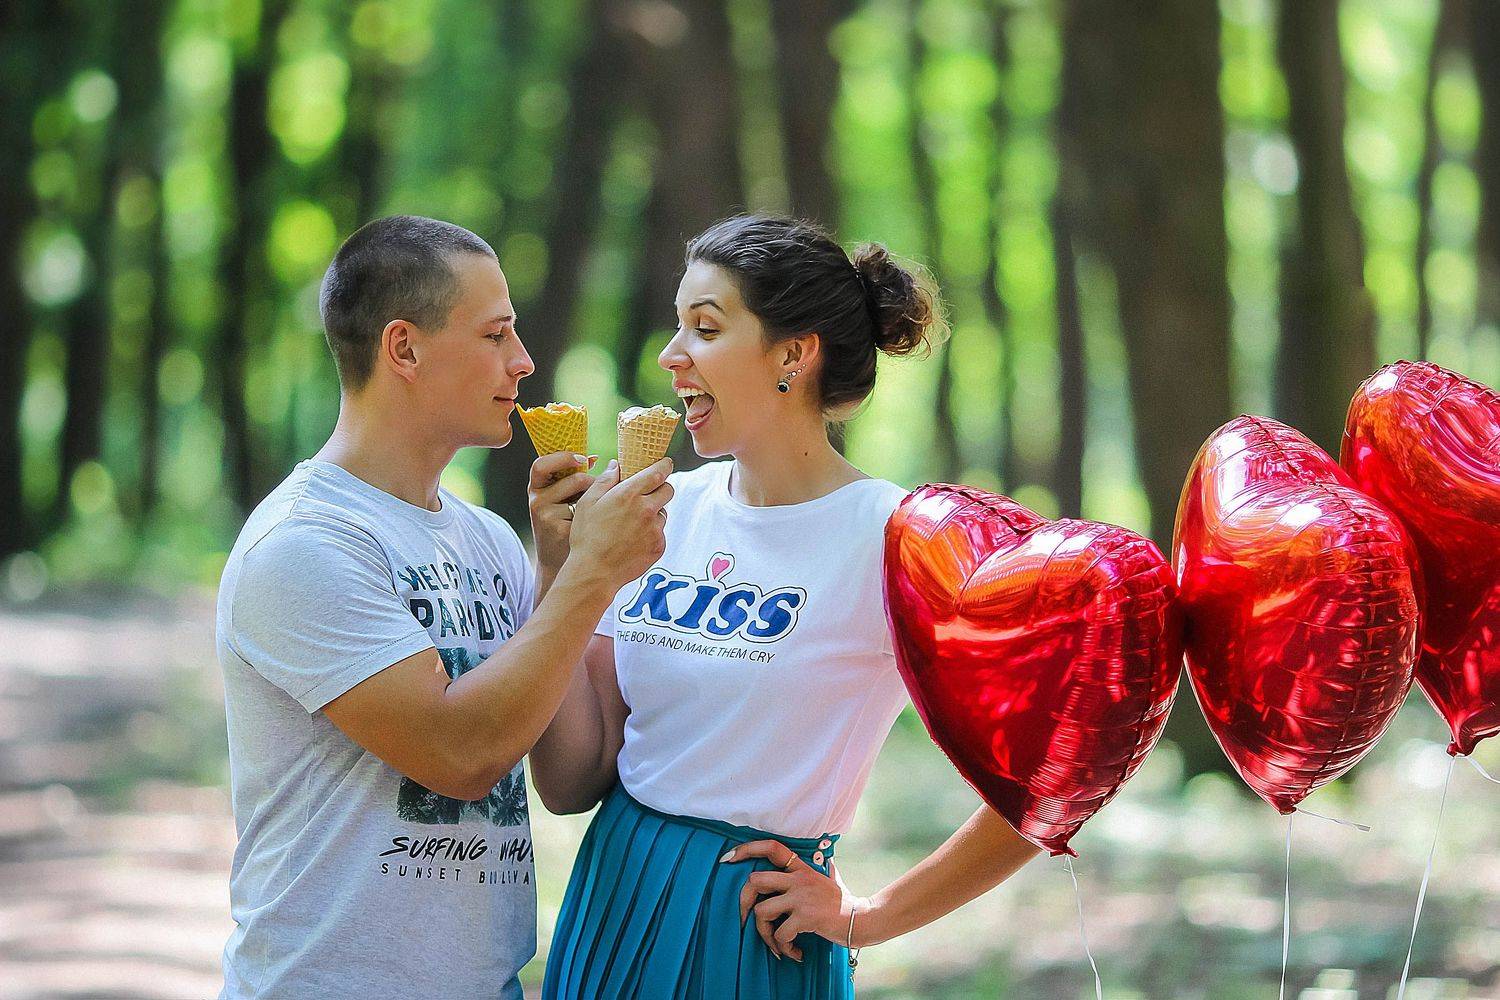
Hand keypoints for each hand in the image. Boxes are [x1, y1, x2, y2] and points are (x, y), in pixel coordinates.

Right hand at [527, 452, 594, 574]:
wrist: (557, 561)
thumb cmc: (563, 524)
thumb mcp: (559, 499)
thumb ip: (569, 478)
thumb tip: (593, 457)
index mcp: (536, 488)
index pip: (541, 464)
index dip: (562, 457)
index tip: (583, 458)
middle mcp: (536, 500)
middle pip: (572, 479)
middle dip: (591, 482)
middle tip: (597, 491)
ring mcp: (546, 516)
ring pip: (582, 496)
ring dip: (595, 498)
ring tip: (595, 510)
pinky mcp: (559, 529)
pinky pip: (587, 512)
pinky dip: (595, 515)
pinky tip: (594, 524)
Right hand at [567, 457, 673, 587]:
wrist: (594, 572)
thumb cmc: (586, 536)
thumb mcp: (588, 503)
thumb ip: (604, 480)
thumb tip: (616, 465)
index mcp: (629, 494)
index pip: (658, 472)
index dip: (664, 465)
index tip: (666, 463)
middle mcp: (647, 510)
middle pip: (668, 490)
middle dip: (661, 488)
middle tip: (648, 494)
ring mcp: (655, 529)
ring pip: (663, 513)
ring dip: (654, 513)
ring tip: (631, 524)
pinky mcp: (659, 546)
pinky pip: (660, 533)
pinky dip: (651, 533)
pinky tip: (632, 540)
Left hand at [727, 840, 866, 962]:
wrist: (862, 919)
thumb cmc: (843, 902)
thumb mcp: (829, 878)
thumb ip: (822, 868)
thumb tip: (827, 856)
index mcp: (802, 868)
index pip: (772, 848)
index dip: (747, 849)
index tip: (728, 858)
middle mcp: (799, 880)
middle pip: (755, 881)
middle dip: (744, 902)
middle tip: (745, 918)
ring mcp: (801, 898)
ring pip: (762, 912)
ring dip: (764, 933)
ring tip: (777, 944)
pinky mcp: (806, 918)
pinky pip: (780, 933)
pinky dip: (783, 947)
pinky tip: (795, 952)